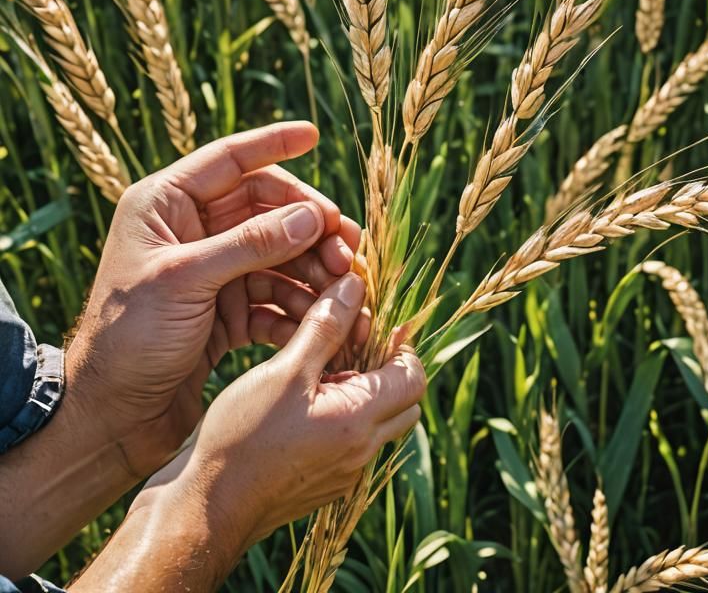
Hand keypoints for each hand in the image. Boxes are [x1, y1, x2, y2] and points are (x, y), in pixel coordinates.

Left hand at [65, 121, 361, 475]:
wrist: (110, 419)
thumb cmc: (127, 340)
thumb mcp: (185, 281)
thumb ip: (251, 244)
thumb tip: (311, 216)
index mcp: (166, 206)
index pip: (229, 160)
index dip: (273, 143)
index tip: (313, 134)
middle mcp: (193, 231)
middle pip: (269, 210)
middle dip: (312, 226)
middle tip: (347, 246)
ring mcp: (215, 270)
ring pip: (281, 254)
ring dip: (315, 268)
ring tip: (347, 286)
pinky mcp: (230, 309)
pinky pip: (277, 294)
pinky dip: (302, 306)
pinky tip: (324, 319)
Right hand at [68, 274, 425, 592]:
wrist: (203, 510)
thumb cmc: (241, 438)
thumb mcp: (285, 371)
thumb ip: (326, 327)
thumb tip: (355, 286)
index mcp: (361, 421)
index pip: (414, 377)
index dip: (400, 345)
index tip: (370, 325)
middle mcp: (362, 452)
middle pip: (403, 402)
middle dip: (386, 367)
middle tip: (349, 343)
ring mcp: (344, 472)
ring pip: (375, 422)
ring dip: (359, 390)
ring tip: (318, 367)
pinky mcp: (322, 483)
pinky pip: (349, 442)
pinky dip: (340, 415)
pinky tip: (301, 399)